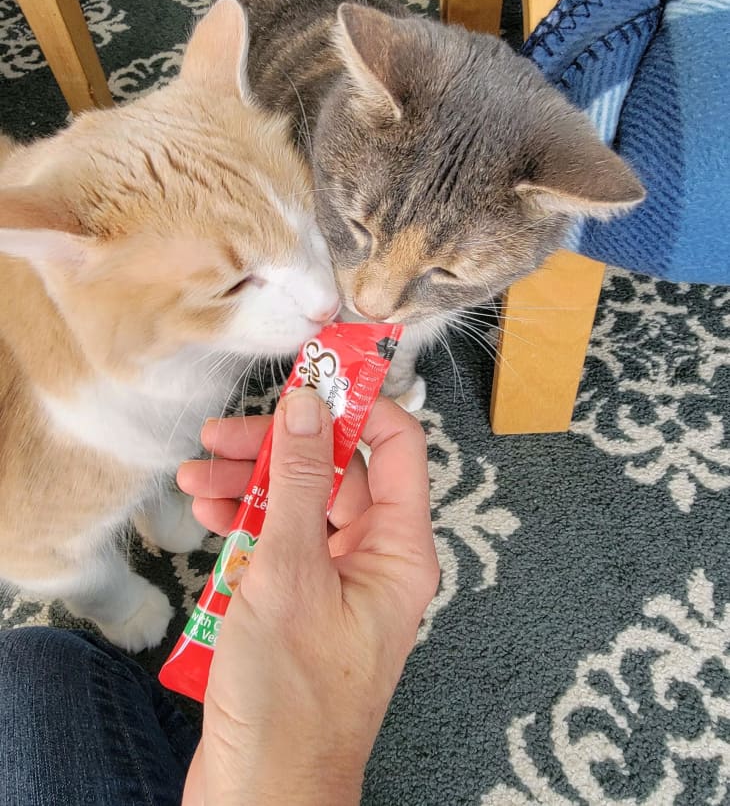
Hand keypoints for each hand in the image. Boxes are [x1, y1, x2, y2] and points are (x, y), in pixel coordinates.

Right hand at [178, 391, 438, 805]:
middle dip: (278, 448)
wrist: (261, 795)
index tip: (308, 377)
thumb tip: (308, 404)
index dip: (356, 404)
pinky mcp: (298, 602)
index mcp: (398, 550)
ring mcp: (334, 581)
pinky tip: (206, 513)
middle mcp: (374, 559)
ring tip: (195, 476)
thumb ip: (296, 482)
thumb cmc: (289, 701)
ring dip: (248, 483)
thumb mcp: (288, 573)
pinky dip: (242, 523)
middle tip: (220, 437)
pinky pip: (278, 542)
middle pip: (334, 471)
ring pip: (298, 504)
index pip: (396, 445)